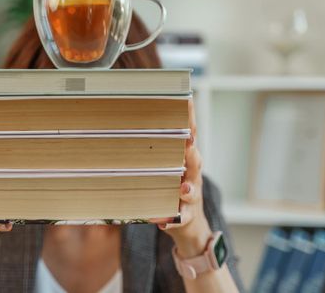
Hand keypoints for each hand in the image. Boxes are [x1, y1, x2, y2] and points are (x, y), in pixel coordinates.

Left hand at [156, 100, 211, 257]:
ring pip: (193, 190)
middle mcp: (192, 175)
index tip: (187, 100)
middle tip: (188, 142)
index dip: (189, 118)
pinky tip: (165, 220)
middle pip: (195, 161)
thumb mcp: (165, 166)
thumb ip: (154, 147)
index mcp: (186, 159)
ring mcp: (192, 196)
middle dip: (192, 152)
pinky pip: (182, 218)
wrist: (190, 225)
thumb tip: (128, 123)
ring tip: (182, 188)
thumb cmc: (172, 188)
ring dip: (188, 189)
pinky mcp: (187, 216)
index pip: (189, 135)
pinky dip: (175, 219)